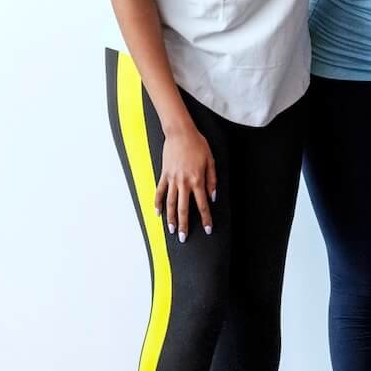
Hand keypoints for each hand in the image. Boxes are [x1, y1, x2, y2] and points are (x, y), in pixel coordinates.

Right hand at [154, 126, 216, 241]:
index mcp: (197, 180)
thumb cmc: (198, 145)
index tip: (208, 229)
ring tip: (170, 230)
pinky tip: (158, 213)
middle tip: (183, 238)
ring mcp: (172, 179)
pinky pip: (160, 191)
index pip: (202, 204)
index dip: (205, 218)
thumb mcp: (210, 161)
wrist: (180, 133)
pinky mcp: (164, 175)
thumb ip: (212, 180)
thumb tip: (212, 197)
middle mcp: (184, 182)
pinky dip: (158, 203)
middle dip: (184, 225)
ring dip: (170, 218)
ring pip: (170, 203)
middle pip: (183, 208)